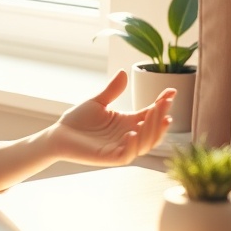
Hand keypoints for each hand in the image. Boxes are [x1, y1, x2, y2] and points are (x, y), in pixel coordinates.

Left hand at [49, 70, 175, 165]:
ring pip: (146, 143)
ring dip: (153, 131)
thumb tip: (124, 72)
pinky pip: (128, 154)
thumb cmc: (78, 119)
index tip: (171, 91)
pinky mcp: (111, 157)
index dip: (162, 104)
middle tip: (164, 104)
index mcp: (129, 122)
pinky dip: (133, 144)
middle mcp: (129, 135)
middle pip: (153, 129)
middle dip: (160, 117)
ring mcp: (122, 148)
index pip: (151, 113)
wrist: (59, 134)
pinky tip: (132, 132)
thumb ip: (112, 90)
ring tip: (156, 116)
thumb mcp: (97, 102)